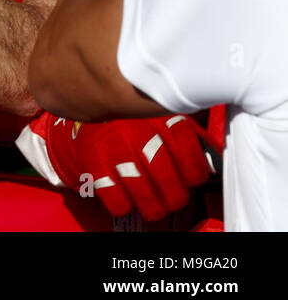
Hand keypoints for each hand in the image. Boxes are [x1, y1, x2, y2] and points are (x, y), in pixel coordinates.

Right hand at [41, 114, 214, 220]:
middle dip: (173, 198)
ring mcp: (115, 144)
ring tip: (153, 208)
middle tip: (172, 199)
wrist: (86, 92)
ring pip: (143, 191)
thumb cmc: (134, 115)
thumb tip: (211, 162)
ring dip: (152, 207)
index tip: (190, 179)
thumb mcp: (162, 114)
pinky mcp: (93, 157)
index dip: (194, 177)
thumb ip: (184, 136)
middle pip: (168, 181)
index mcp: (164, 118)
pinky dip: (122, 205)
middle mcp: (141, 130)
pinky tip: (125, 199)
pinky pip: (113, 195)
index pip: (193, 164)